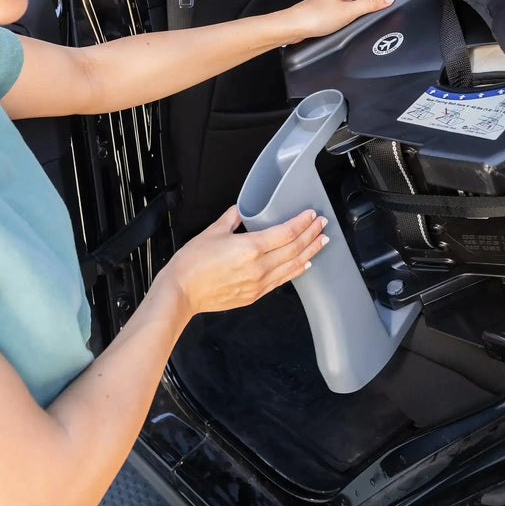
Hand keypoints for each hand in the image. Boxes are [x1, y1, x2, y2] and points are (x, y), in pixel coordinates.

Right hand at [161, 206, 328, 315]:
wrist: (181, 293)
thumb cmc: (192, 264)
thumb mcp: (212, 232)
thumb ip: (231, 219)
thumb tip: (241, 210)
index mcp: (250, 247)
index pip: (286, 232)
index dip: (302, 223)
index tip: (311, 215)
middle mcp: (259, 267)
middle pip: (294, 249)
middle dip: (312, 235)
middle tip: (322, 225)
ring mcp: (259, 283)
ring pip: (293, 266)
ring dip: (310, 252)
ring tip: (321, 242)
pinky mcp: (254, 295)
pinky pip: (282, 281)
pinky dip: (296, 271)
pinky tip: (304, 264)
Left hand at [279, 0, 394, 44]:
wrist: (292, 26)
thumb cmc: (316, 18)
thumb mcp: (350, 12)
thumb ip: (370, 4)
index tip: (383, 6)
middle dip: (369, 4)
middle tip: (371, 17)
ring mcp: (330, 1)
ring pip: (351, 3)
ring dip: (357, 12)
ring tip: (357, 23)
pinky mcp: (323, 11)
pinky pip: (341, 11)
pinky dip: (347, 17)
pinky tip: (344, 26)